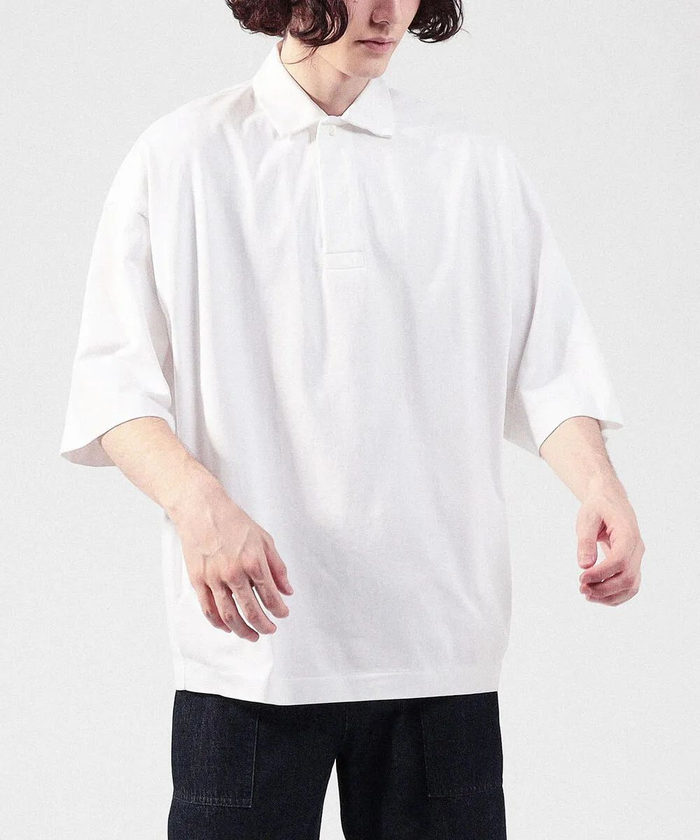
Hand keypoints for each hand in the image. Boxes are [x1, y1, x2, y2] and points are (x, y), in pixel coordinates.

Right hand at [173, 487, 294, 640]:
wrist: (201, 510)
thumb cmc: (233, 521)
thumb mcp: (264, 539)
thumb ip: (277, 567)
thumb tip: (287, 590)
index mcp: (253, 561)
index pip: (270, 596)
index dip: (279, 610)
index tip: (283, 614)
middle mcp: (234, 573)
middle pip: (251, 611)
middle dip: (264, 626)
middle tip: (270, 630)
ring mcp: (213, 578)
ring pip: (229, 616)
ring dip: (243, 630)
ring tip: (252, 635)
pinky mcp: (197, 581)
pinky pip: (209, 610)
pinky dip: (219, 623)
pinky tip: (228, 627)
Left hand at [576, 477, 644, 605]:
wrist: (610, 501)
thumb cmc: (598, 507)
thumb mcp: (587, 518)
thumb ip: (585, 541)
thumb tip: (584, 565)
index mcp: (627, 533)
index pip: (619, 561)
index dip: (601, 574)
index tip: (581, 578)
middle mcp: (637, 548)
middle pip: (627, 578)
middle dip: (603, 588)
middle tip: (581, 588)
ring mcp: (637, 558)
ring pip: (631, 586)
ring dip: (609, 596)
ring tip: (586, 594)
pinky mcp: (633, 564)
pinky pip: (630, 586)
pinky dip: (615, 596)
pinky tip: (596, 595)